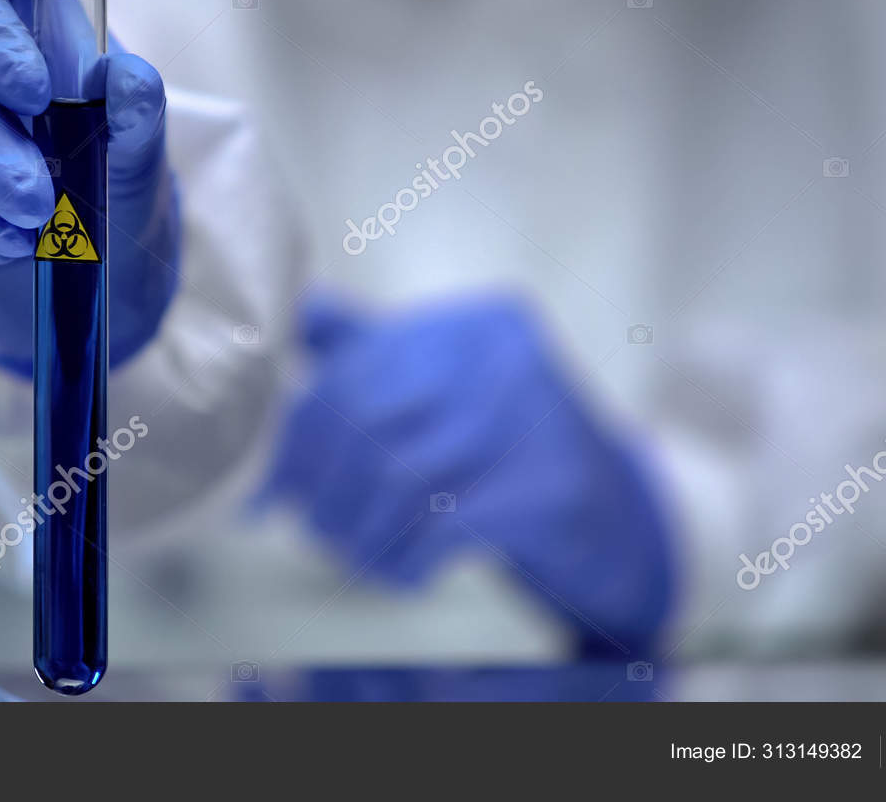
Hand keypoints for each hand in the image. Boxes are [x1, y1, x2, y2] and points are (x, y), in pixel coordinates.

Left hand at [258, 295, 674, 651]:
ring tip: (353, 553)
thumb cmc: (511, 452)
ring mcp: (534, 418)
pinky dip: (406, 559)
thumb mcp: (448, 386)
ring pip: (398, 477)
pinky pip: (442, 525)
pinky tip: (404, 572)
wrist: (617, 518)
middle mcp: (505, 356)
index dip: (297, 436)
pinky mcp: (549, 487)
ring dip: (357, 530)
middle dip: (320, 487)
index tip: (268, 491)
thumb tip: (302, 312)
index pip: (352, 369)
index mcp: (471, 323)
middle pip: (368, 420)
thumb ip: (377, 349)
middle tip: (310, 527)